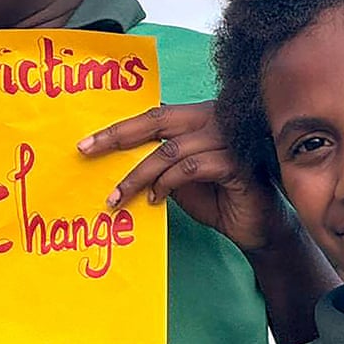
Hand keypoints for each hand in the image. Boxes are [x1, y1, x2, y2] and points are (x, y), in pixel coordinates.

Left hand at [77, 101, 292, 250]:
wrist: (257, 228)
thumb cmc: (218, 199)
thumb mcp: (179, 178)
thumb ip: (158, 160)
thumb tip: (115, 157)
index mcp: (200, 117)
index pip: (155, 115)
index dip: (120, 127)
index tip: (87, 143)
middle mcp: (215, 120)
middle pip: (159, 121)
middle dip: (118, 137)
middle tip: (88, 151)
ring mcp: (228, 140)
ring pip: (171, 150)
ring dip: (139, 175)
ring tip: (119, 197)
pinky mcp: (236, 164)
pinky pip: (191, 168)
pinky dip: (168, 184)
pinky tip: (157, 199)